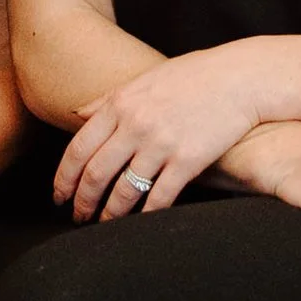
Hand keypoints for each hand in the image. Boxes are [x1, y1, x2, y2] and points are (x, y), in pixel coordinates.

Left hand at [56, 44, 273, 220]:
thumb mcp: (145, 79)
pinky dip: (146, 215)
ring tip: (104, 224)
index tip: (58, 195)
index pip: (78, 148)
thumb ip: (109, 99)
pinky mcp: (188, 160)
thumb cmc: (195, 76)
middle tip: (78, 216)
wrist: (242, 78)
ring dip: (109, 214)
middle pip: (95, 174)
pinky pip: (160, 197)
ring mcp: (162, 143)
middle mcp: (136, 124)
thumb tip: (76, 113)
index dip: (63, 178)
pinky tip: (140, 224)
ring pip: (125, 190)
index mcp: (120, 103)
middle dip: (82, 201)